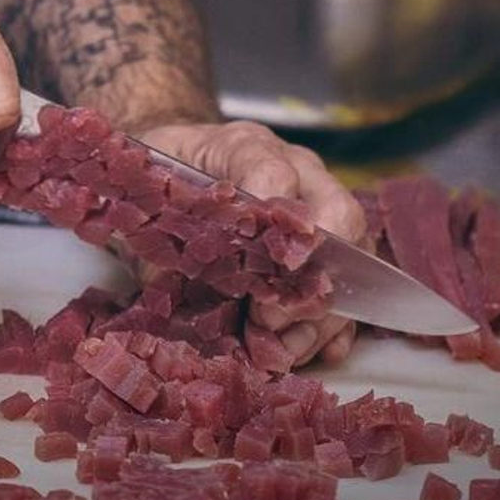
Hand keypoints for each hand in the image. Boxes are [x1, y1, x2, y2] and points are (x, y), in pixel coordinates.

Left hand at [140, 118, 368, 368]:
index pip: (274, 172)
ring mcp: (319, 210)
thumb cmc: (161, 178)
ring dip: (318, 315)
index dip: (277, 220)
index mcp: (245, 146)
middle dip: (311, 274)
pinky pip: (352, 292)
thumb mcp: (147, 193)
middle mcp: (297, 171)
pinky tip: (303, 352)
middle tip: (268, 318)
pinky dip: (330, 329)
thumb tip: (172, 281)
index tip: (271, 262)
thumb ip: (162, 230)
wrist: (170, 170)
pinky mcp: (328, 249)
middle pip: (338, 213)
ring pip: (352, 260)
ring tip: (278, 350)